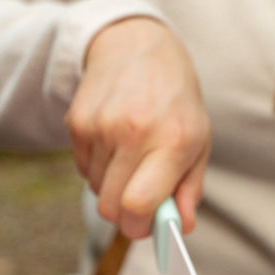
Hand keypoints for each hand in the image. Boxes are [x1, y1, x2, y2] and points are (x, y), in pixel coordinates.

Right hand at [64, 17, 210, 238]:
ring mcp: (101, 126)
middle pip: (110, 206)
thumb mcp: (198, 141)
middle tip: (138, 204)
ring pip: (95, 189)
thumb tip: (181, 228)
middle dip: (123, 215)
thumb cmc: (174, 102)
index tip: (145, 227)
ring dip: (111, 185)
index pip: (138, 203)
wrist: (137, 46)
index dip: (138, 227)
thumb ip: (190, 189)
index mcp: (172, 141)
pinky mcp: (77, 121)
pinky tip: (113, 142)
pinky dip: (97, 167)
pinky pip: (82, 169)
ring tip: (130, 156)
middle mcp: (134, 132)